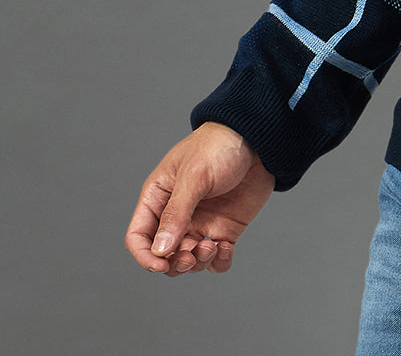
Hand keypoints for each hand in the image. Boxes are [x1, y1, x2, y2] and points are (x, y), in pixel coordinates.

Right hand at [125, 121, 274, 275]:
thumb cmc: (219, 145)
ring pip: (189, 261)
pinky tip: (226, 247)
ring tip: (212, 246)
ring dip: (198, 263)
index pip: (138, 236)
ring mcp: (201, 223)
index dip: (145, 256)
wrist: (257, 139)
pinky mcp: (224, 229)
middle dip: (175, 263)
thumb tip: (160, 250)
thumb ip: (176, 213)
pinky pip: (216, 259)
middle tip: (192, 255)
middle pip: (163, 255)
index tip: (162, 264)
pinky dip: (219, 262)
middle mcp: (177, 215)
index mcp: (159, 197)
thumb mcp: (194, 176)